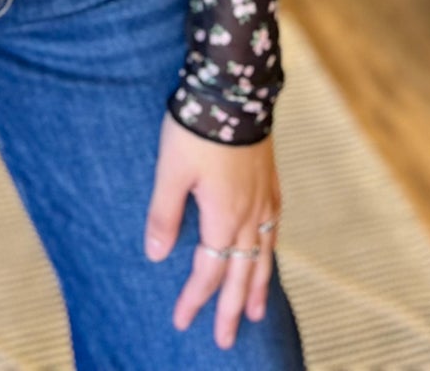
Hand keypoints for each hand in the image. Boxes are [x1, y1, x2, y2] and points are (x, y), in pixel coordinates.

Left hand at [144, 113, 281, 348]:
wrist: (234, 87)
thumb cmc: (197, 127)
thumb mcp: (170, 171)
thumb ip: (164, 215)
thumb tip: (156, 257)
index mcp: (223, 216)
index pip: (208, 271)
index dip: (194, 298)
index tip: (180, 321)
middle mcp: (249, 214)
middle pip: (240, 273)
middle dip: (229, 309)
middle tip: (224, 341)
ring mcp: (264, 197)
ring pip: (262, 254)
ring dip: (255, 286)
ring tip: (253, 314)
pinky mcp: (269, 179)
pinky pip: (273, 228)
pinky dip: (269, 250)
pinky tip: (267, 252)